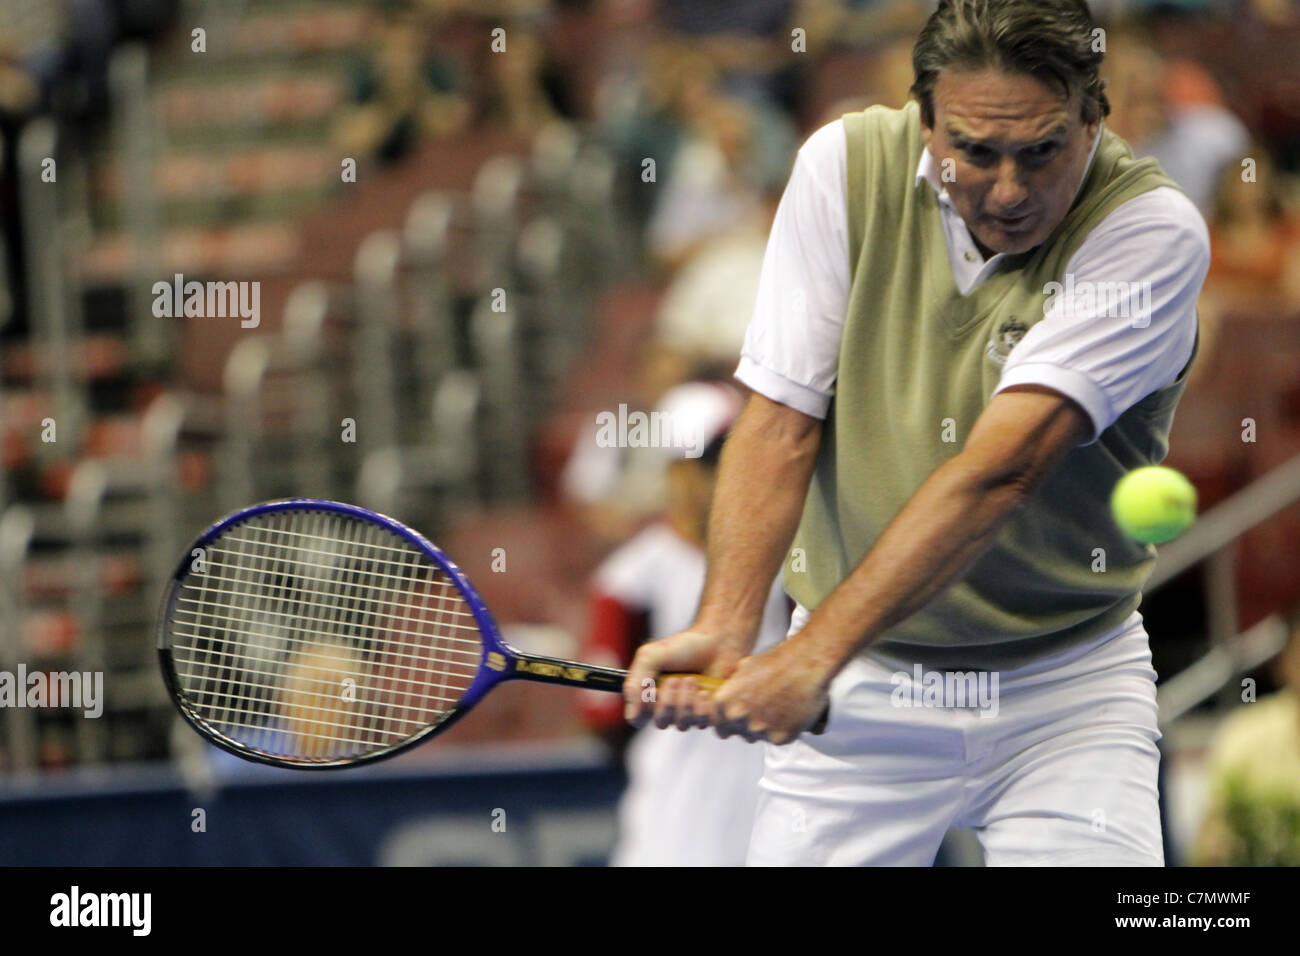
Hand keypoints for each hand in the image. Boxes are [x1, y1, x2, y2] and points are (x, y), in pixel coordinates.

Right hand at [622, 628, 743, 728]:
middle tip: (677, 679)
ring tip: (692, 680)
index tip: (652, 693)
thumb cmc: (685, 646)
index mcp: (652, 695)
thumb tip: (631, 714)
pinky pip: (703, 723)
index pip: (638, 719)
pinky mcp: (710, 715)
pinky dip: (703, 706)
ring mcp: (690, 713)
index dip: (643, 712)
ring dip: (686, 701)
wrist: (718, 641)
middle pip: (661, 722)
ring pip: (683, 724)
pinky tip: (706, 691)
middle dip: (669, 701)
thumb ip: (636, 681)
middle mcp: (669, 708)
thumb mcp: (652, 655)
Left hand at [710, 639, 831, 744]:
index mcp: (725, 701)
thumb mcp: (744, 668)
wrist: (806, 663)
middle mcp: (738, 718)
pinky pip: (776, 739)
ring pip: (756, 736)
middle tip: (759, 711)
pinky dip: (782, 729)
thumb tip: (730, 696)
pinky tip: (789, 712)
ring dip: (763, 727)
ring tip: (776, 708)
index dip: (726, 718)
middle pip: (735, 731)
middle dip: (744, 724)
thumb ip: (733, 689)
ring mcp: (758, 730)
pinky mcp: (779, 738)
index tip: (734, 716)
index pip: (716, 720)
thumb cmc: (777, 661)